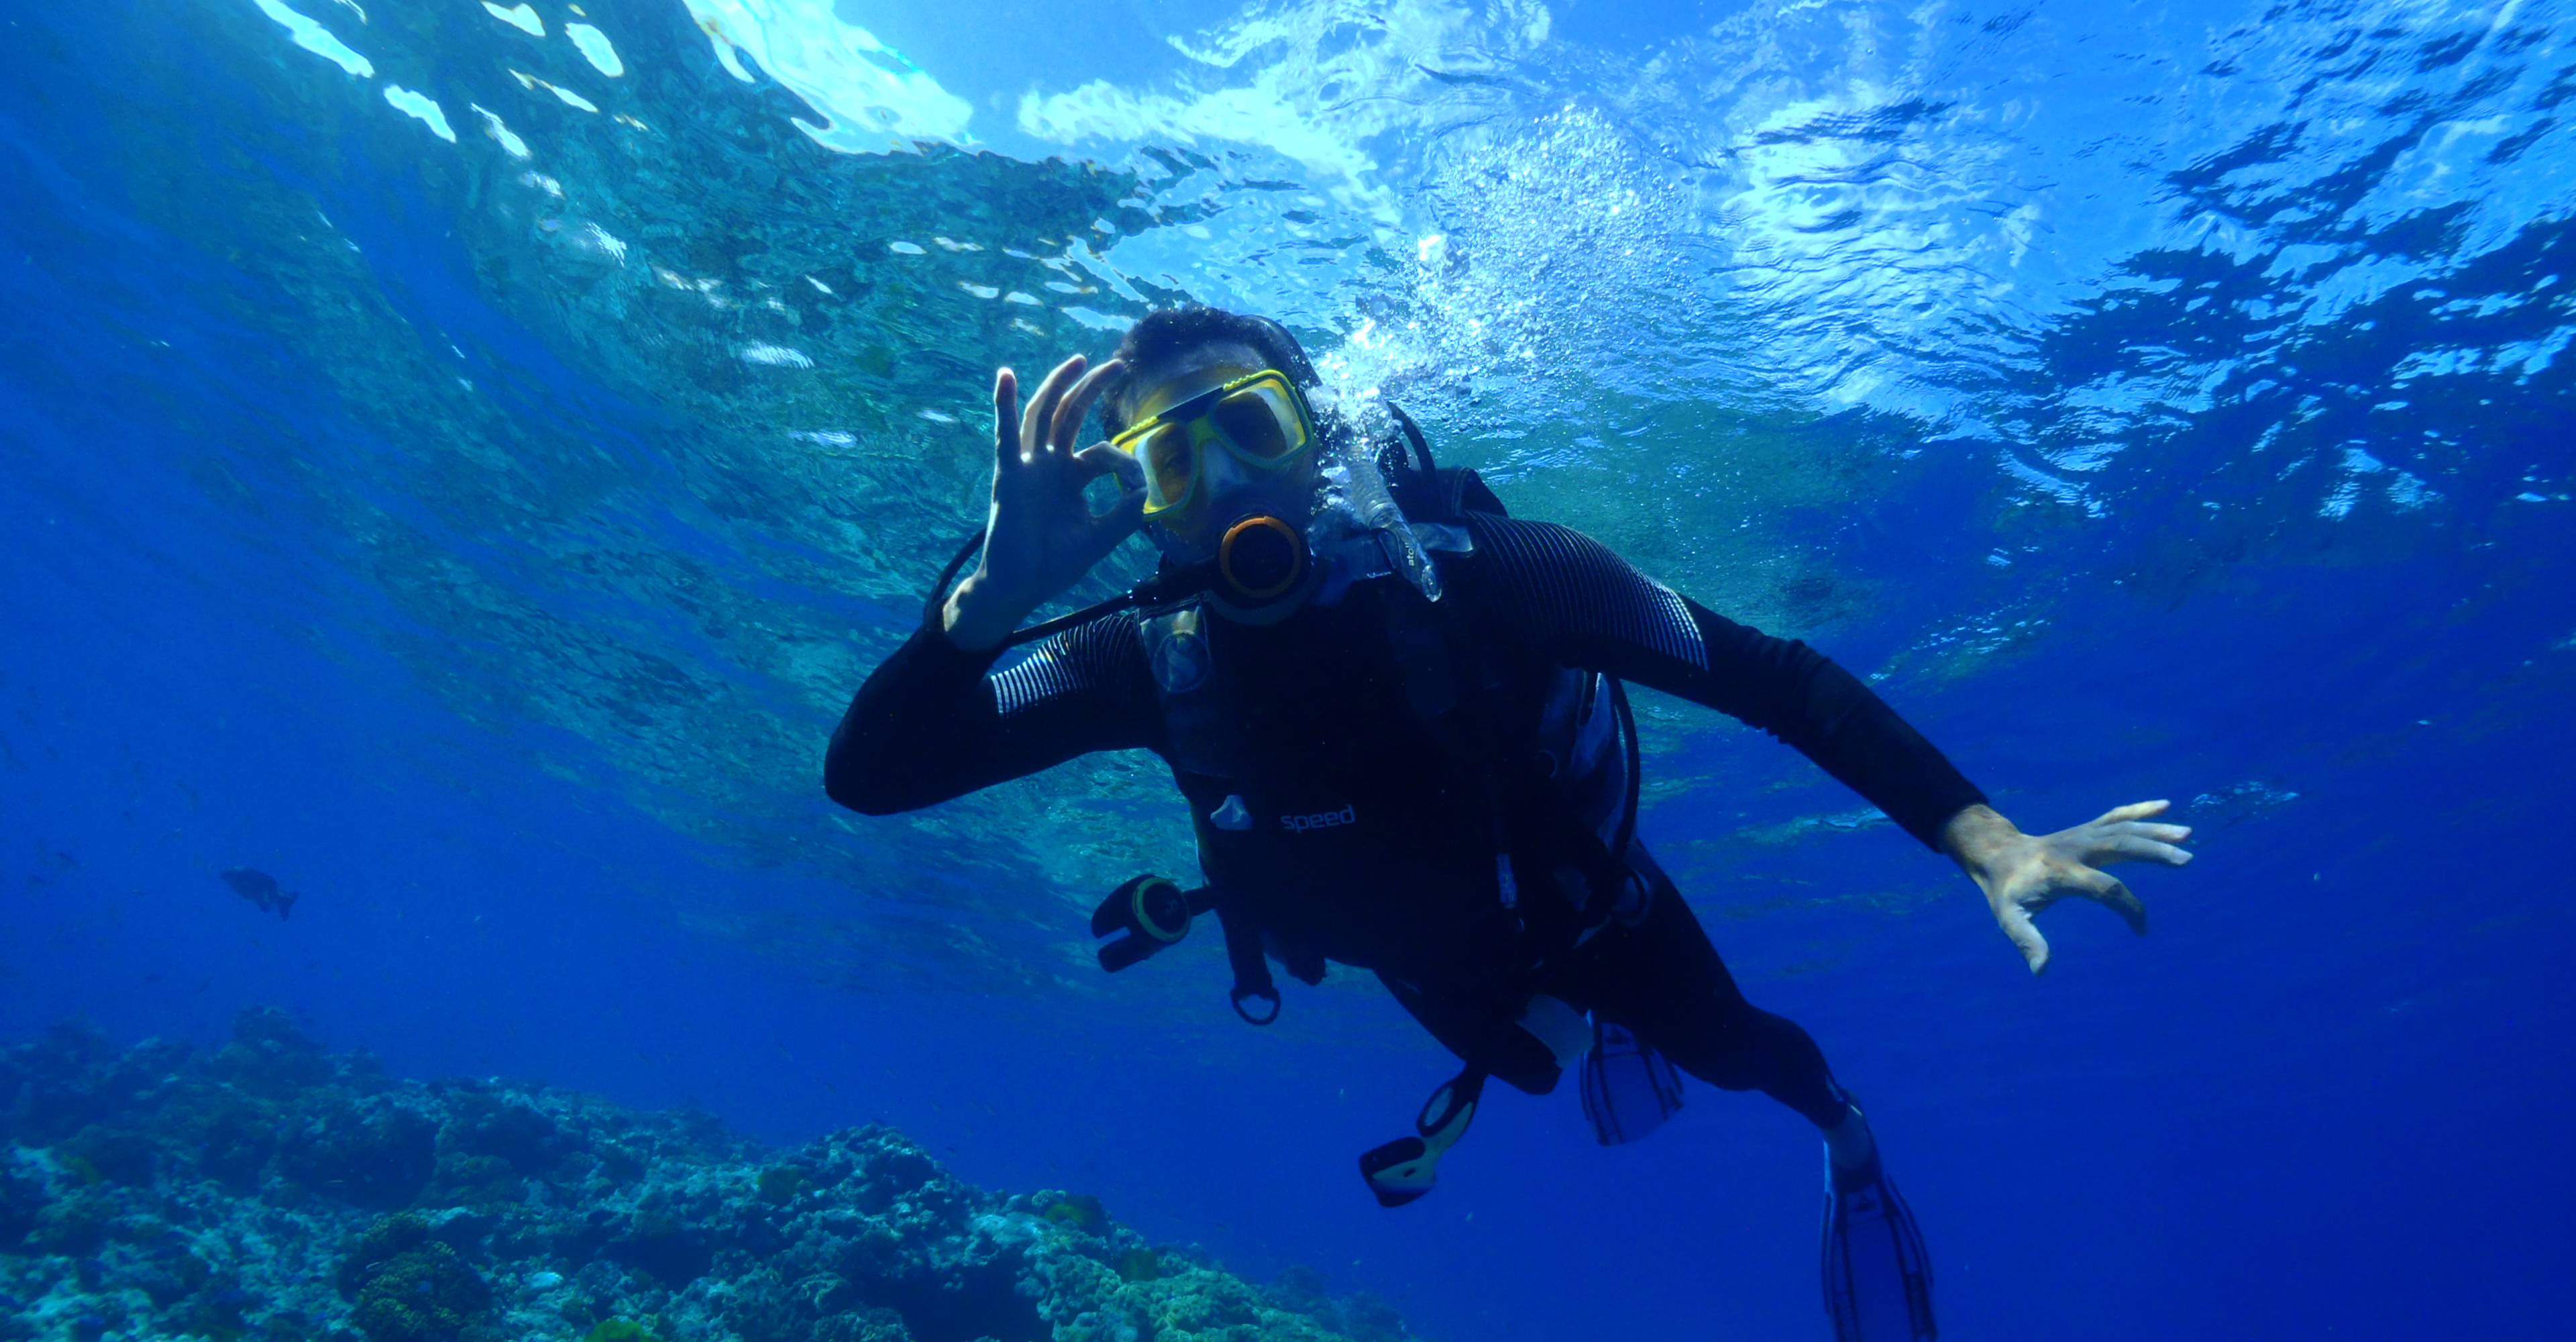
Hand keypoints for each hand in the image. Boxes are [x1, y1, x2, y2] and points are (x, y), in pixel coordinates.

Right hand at [942, 355, 1146, 649]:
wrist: (1020, 587)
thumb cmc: (1054, 564)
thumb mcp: (1101, 537)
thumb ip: (1125, 513)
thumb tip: (1144, 486)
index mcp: (1071, 477)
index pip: (1101, 451)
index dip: (1124, 462)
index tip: (1137, 486)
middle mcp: (1049, 465)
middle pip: (1071, 415)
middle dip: (1093, 388)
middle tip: (1118, 365)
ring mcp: (1029, 467)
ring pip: (1044, 415)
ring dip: (1060, 385)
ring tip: (1080, 361)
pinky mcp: (1010, 476)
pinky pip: (1005, 436)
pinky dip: (1004, 405)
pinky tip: (1006, 377)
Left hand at [1940, 801, 2192, 975]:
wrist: (1997, 855)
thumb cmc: (2006, 891)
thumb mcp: (2009, 918)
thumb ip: (2027, 942)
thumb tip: (2041, 971)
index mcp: (2060, 871)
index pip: (2105, 888)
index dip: (2128, 909)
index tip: (2141, 930)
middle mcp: (2074, 848)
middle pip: (2121, 845)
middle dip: (2154, 852)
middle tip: (2185, 859)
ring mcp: (2081, 835)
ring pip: (2123, 828)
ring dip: (2156, 830)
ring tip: (2188, 833)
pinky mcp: (2086, 830)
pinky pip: (2116, 816)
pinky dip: (2140, 810)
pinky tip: (2165, 806)